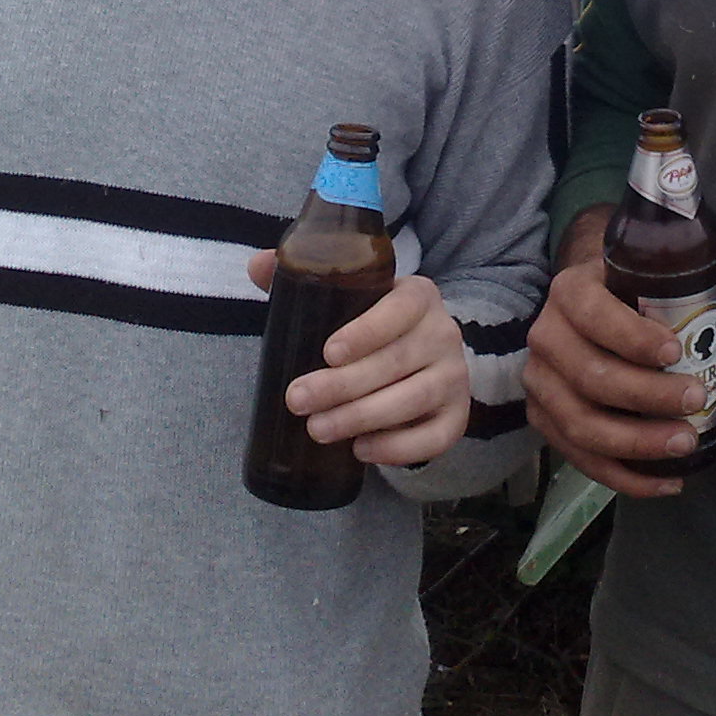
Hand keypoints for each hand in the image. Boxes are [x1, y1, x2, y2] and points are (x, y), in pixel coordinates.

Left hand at [246, 255, 468, 465]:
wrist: (422, 359)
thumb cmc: (371, 326)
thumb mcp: (346, 297)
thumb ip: (304, 277)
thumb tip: (257, 264)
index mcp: (419, 296)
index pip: (399, 309)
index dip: (366, 331)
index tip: (328, 352)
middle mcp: (444, 333)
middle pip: (397, 361)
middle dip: (343, 385)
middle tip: (298, 399)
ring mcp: (454, 377)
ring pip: (413, 399)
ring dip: (362, 417)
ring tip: (318, 429)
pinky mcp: (457, 416)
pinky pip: (435, 437)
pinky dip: (398, 448)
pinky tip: (361, 450)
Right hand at [523, 205, 715, 497]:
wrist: (589, 304)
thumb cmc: (634, 286)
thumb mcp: (669, 265)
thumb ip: (712, 265)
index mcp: (571, 290)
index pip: (594, 315)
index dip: (632, 337)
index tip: (675, 352)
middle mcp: (546, 336)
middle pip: (591, 376)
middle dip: (647, 396)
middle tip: (697, 398)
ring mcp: (540, 382)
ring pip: (581, 424)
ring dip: (637, 442)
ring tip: (686, 443)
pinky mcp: (544, 419)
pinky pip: (580, 458)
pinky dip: (624, 477)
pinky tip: (667, 481)